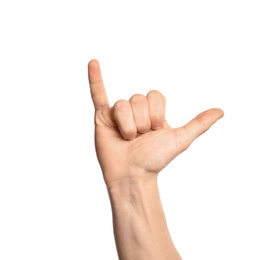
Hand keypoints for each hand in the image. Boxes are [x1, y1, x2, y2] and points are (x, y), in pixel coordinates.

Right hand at [88, 59, 223, 186]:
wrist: (133, 175)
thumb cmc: (155, 160)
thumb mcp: (180, 140)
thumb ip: (198, 124)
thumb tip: (220, 111)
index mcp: (153, 112)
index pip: (156, 95)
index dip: (157, 113)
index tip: (156, 131)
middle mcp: (136, 110)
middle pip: (139, 99)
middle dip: (142, 121)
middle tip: (139, 137)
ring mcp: (118, 113)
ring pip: (123, 104)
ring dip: (128, 125)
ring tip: (127, 139)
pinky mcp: (103, 117)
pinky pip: (97, 94)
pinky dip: (94, 78)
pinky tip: (93, 63)